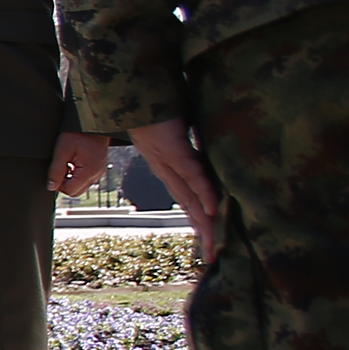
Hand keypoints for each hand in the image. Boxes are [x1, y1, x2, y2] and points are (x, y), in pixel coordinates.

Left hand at [48, 131, 114, 195]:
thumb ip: (56, 171)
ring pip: (82, 184)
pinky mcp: (99, 165)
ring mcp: (100, 169)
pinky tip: (73, 161)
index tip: (53, 174)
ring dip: (71, 178)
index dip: (58, 185)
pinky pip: (87, 176)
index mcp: (89, 172)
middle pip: (77, 191)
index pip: (70, 191)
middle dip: (65, 184)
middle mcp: (97, 173)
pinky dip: (78, 173)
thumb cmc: (78, 133)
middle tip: (59, 169)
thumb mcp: (62, 151)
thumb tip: (51, 186)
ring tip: (67, 162)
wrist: (93, 122)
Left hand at [127, 119, 219, 259]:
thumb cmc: (158, 108)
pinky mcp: (174, 147)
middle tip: (211, 259)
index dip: (200, 223)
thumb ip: (189, 145)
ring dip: (204, 222)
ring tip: (212, 245)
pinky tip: (212, 209)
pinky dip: (203, 192)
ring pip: (191, 196)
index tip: (208, 244)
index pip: (189, 201)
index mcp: (171, 168)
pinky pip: (192, 173)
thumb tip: (201, 154)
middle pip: (191, 207)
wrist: (136, 89)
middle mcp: (170, 169)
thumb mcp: (176, 132)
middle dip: (203, 233)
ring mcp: (171, 160)